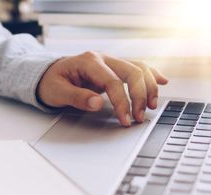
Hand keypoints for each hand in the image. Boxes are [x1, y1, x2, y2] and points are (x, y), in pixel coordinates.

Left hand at [36, 51, 168, 126]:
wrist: (46, 75)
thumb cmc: (51, 83)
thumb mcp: (57, 93)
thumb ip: (77, 98)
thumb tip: (97, 104)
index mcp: (89, 62)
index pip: (113, 82)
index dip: (122, 102)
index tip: (125, 120)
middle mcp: (103, 58)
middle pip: (132, 72)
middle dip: (140, 96)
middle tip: (139, 117)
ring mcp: (110, 62)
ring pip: (138, 68)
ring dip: (149, 87)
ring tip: (152, 106)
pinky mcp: (113, 69)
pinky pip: (137, 68)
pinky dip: (151, 75)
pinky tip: (163, 81)